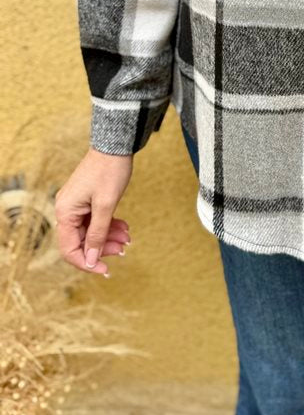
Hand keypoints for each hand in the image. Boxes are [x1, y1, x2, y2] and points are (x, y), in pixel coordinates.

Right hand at [54, 147, 132, 276]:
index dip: (87, 262)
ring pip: (91, 231)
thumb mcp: (106, 205)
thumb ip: (98, 234)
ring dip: (108, 237)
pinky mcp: (87, 199)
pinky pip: (95, 220)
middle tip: (124, 249)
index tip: (106, 269)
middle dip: (103, 247)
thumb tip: (90, 259)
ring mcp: (77, 204)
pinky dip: (109, 225)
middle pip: (81, 240)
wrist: (116, 145)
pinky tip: (124, 227)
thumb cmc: (110, 171)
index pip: (69, 248)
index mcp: (65, 212)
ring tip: (128, 238)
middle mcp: (66, 209)